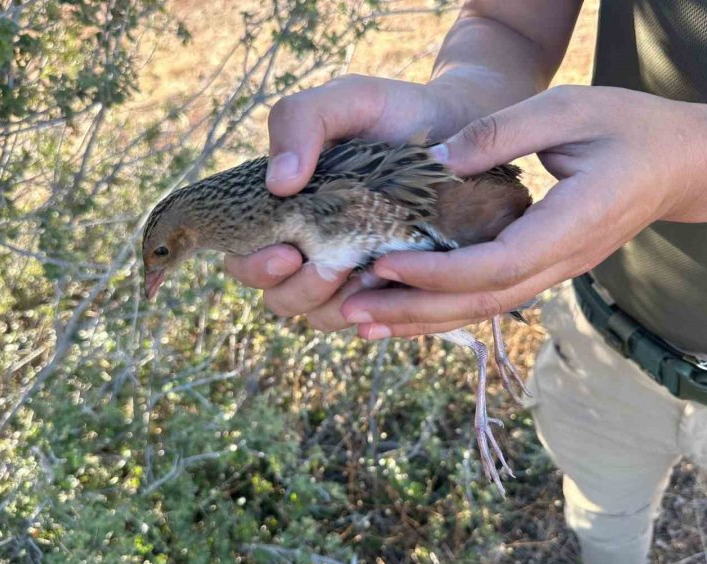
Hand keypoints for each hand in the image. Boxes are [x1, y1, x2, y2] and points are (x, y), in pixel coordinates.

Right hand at [225, 74, 464, 331]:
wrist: (461, 125)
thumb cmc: (393, 113)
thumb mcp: (345, 102)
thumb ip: (300, 121)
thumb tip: (277, 182)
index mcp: (284, 213)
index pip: (244, 257)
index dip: (254, 265)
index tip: (287, 252)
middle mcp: (310, 250)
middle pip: (280, 299)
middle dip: (299, 290)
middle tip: (331, 266)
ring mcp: (350, 274)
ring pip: (322, 317)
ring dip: (337, 305)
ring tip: (368, 274)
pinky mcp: (390, 288)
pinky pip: (373, 319)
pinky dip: (378, 312)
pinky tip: (394, 288)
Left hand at [340, 85, 706, 337]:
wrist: (682, 164)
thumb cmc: (630, 128)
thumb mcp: (569, 109)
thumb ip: (503, 133)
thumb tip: (436, 162)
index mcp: (570, 224)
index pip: (495, 265)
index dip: (438, 272)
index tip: (384, 264)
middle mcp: (561, 261)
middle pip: (481, 302)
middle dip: (416, 310)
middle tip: (354, 311)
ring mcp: (554, 271)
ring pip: (483, 310)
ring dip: (423, 320)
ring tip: (364, 323)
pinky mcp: (544, 268)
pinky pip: (489, 298)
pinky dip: (446, 309)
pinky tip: (406, 312)